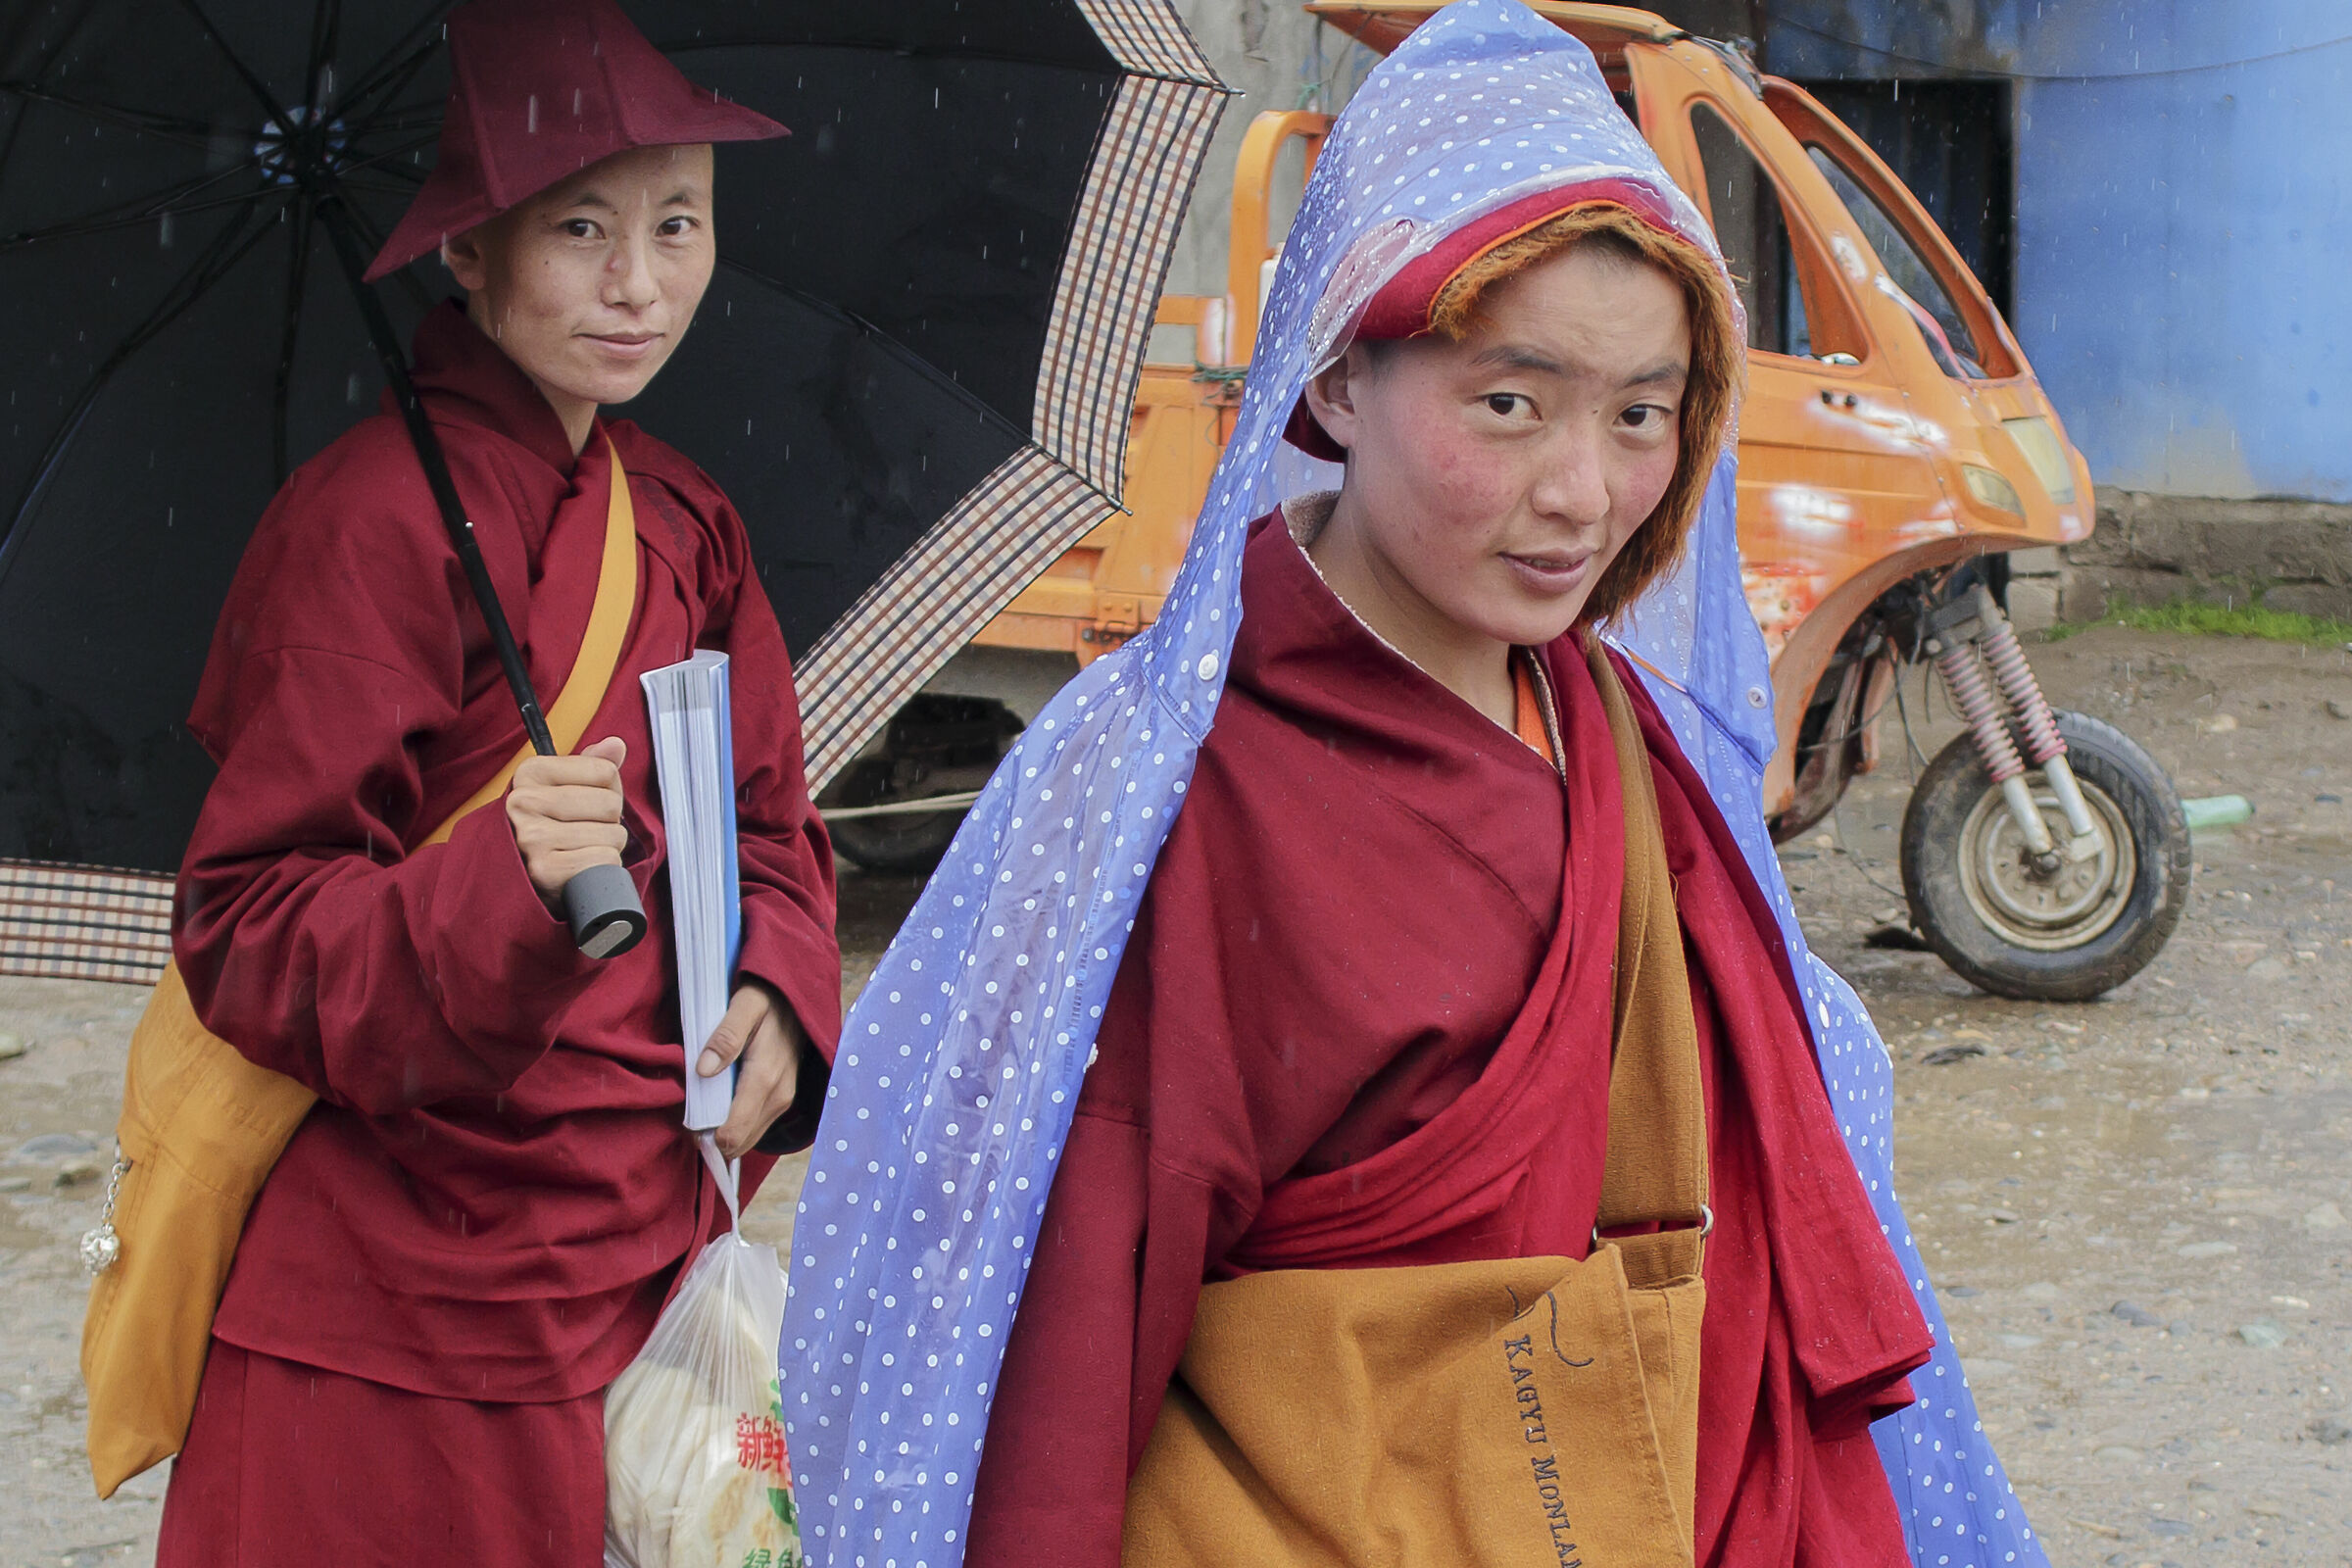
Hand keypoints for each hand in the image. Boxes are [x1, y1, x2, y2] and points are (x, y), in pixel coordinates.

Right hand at [508, 736, 627, 910]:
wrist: (526, 877)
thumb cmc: (553, 827)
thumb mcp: (566, 788)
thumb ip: (592, 764)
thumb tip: (616, 744)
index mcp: (530, 772)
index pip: (605, 771)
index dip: (608, 790)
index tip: (585, 804)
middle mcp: (524, 802)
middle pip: (611, 803)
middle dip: (608, 821)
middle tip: (582, 831)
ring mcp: (532, 837)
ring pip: (612, 834)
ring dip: (606, 846)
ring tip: (579, 850)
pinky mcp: (545, 870)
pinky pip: (605, 860)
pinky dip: (602, 868)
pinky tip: (580, 869)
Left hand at [699, 978, 809, 1159]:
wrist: (796, 997)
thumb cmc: (766, 1000)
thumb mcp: (744, 1007)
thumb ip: (726, 1037)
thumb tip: (703, 1070)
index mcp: (764, 1078)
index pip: (734, 1132)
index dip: (706, 1135)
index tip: (688, 1122)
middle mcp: (778, 1096)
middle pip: (740, 1143)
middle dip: (713, 1138)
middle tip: (692, 1118)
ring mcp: (784, 1100)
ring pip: (749, 1139)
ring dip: (725, 1134)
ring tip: (705, 1111)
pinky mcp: (784, 1100)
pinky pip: (756, 1127)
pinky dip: (737, 1126)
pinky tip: (723, 1106)